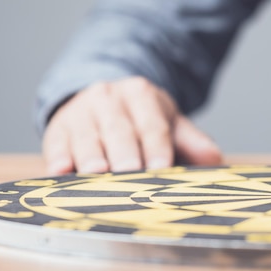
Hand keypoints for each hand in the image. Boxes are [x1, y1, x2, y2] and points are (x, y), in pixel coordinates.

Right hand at [42, 76, 221, 173]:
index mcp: (140, 94)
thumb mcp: (166, 122)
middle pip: (118, 130)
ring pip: (87, 138)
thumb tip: (214, 159)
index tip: (162, 169)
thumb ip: (191, 140)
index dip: (157, 147)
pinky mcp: (57, 129)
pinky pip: (56, 144)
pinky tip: (61, 172)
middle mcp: (108, 98)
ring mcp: (80, 112)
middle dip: (124, 154)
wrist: (99, 99)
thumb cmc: (138, 119)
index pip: (152, 124)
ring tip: (96, 176)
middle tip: (130, 175)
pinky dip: (58, 159)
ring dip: (91, 158)